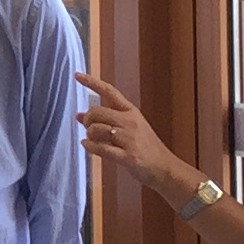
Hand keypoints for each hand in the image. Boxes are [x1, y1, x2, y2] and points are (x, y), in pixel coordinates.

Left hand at [76, 72, 200, 205]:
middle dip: (88, 119)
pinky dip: (89, 146)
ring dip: (89, 135)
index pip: (110, 91)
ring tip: (93, 140)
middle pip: (97, 112)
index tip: (77, 75)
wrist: (166, 168)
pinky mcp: (127, 156)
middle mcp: (130, 122)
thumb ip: (106, 121)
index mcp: (131, 112)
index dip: (92, 82)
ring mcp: (129, 139)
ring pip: (96, 129)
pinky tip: (87, 145)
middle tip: (88, 127)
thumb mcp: (129, 129)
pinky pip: (100, 148)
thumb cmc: (146, 148)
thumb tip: (79, 115)